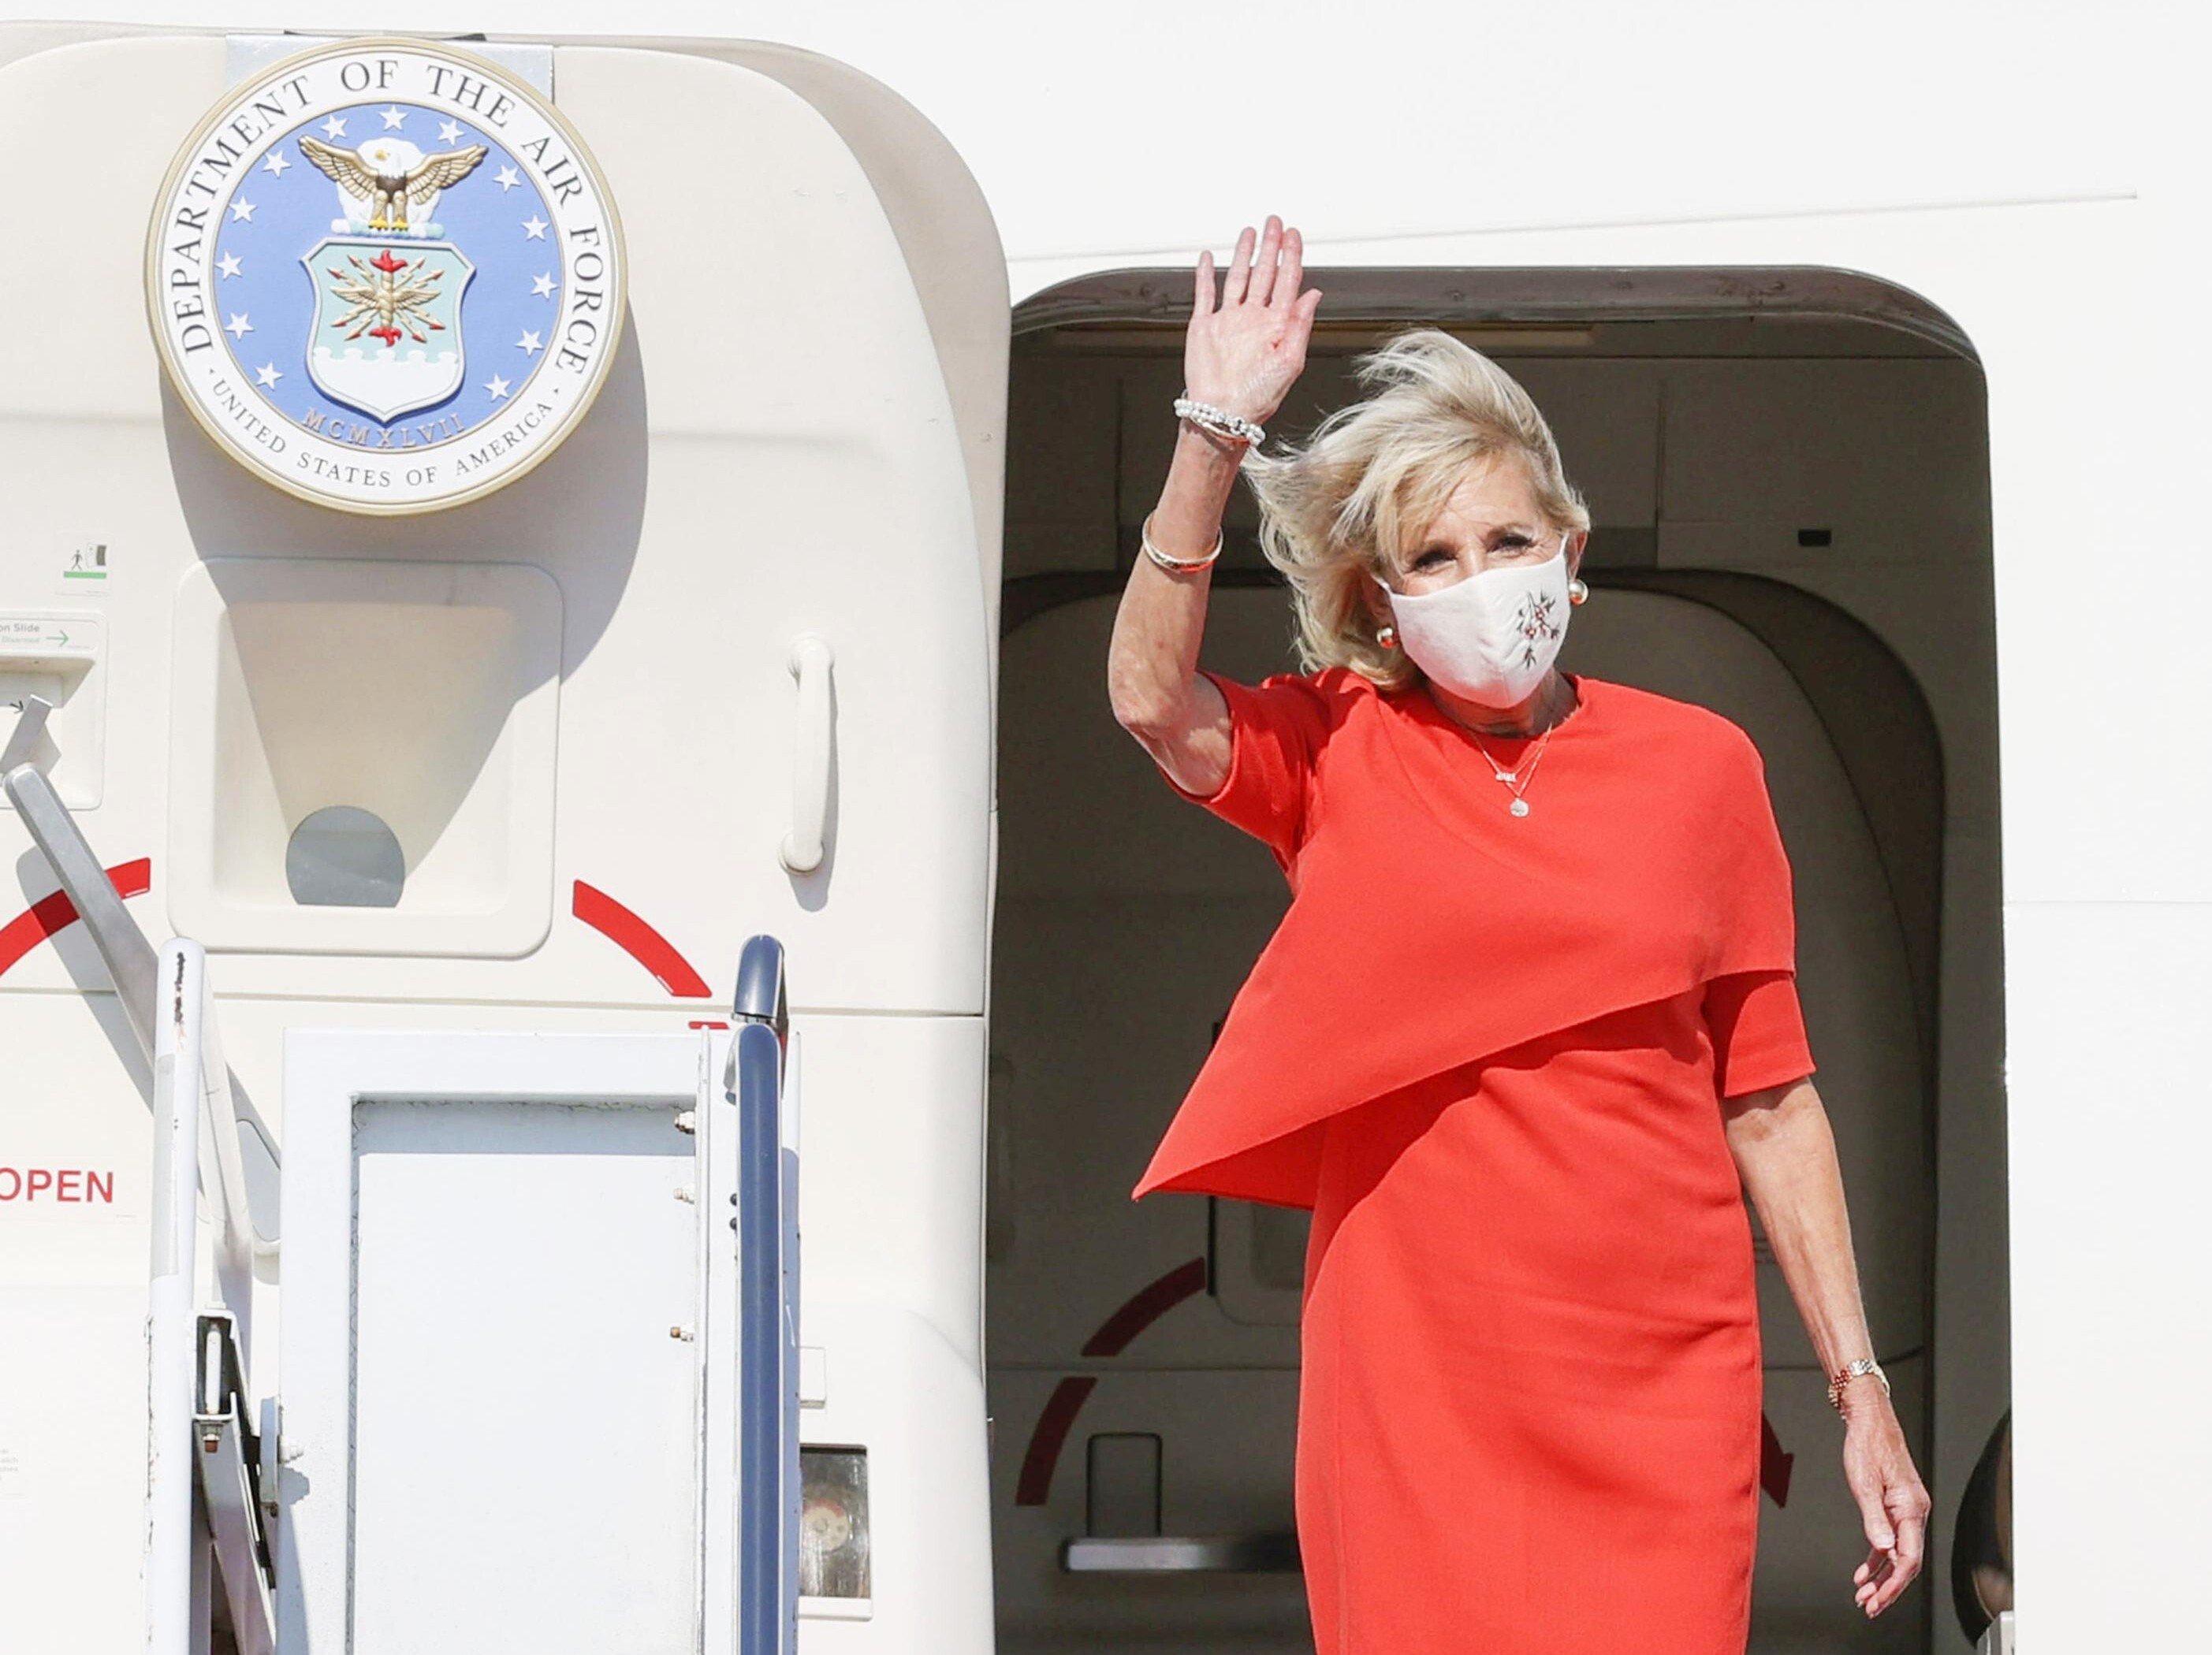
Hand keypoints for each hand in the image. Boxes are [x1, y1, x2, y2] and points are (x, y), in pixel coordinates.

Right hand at [1186, 215, 1322, 426]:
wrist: (1223, 415)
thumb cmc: (1258, 397)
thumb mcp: (1290, 361)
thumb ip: (1301, 324)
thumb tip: (1314, 294)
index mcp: (1276, 326)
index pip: (1287, 281)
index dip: (1292, 256)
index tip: (1295, 235)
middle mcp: (1254, 319)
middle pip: (1264, 273)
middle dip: (1270, 247)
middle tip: (1275, 223)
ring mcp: (1229, 321)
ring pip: (1237, 278)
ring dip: (1243, 254)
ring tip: (1249, 233)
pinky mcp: (1205, 327)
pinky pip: (1206, 294)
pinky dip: (1205, 275)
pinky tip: (1209, 258)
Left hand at [1840, 1388, 1931, 1617]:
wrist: (1869, 1419)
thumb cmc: (1867, 1444)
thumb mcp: (1864, 1483)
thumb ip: (1874, 1519)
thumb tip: (1882, 1549)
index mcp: (1911, 1508)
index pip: (1909, 1558)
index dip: (1894, 1583)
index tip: (1878, 1600)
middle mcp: (1914, 1511)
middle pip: (1906, 1561)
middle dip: (1888, 1587)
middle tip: (1869, 1605)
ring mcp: (1906, 1509)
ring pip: (1898, 1553)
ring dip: (1881, 1575)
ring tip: (1864, 1594)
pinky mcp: (1895, 1506)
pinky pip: (1890, 1540)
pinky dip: (1878, 1557)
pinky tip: (1865, 1571)